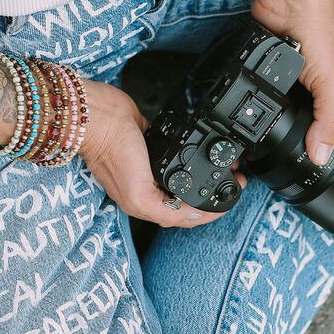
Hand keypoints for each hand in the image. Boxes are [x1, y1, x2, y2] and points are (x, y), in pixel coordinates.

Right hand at [79, 80, 242, 227]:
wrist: (97, 115)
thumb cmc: (112, 153)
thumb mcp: (138, 196)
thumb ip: (166, 212)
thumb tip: (194, 217)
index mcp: (145, 203)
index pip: (185, 216)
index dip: (211, 211)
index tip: (232, 198)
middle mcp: (148, 186)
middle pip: (188, 196)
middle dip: (213, 191)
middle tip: (237, 179)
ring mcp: (150, 164)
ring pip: (185, 175)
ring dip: (206, 172)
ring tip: (228, 166)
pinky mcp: (153, 142)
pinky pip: (178, 151)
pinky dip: (193, 152)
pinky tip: (204, 148)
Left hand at [251, 0, 333, 165]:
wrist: (289, 0)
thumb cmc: (319, 34)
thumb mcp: (331, 85)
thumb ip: (327, 121)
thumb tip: (320, 156)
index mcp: (318, 97)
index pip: (311, 130)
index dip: (300, 148)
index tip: (287, 166)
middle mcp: (296, 89)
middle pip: (282, 121)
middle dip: (272, 134)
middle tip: (257, 154)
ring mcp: (273, 78)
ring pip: (261, 107)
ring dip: (255, 115)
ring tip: (246, 130)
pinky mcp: (253, 65)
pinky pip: (246, 86)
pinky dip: (243, 91)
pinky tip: (238, 100)